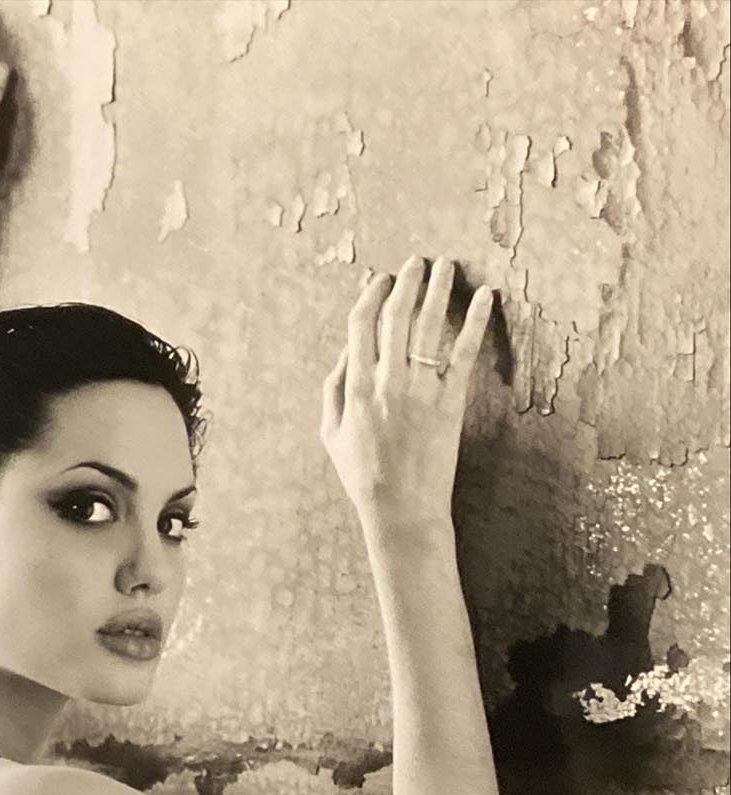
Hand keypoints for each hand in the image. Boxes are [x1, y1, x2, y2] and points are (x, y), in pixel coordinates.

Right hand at [319, 255, 493, 533]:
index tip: (382, 279)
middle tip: (418, 262)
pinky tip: (486, 296)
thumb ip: (333, 389)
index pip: (361, 325)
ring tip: (446, 265)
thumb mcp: (331, 435)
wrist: (400, 510)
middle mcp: (387, 382)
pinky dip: (475, 320)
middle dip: (407, 281)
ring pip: (429, 326)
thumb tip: (346, 351)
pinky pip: (464, 352)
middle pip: (397, 315)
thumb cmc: (363, 476)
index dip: (371, 295)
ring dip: (438, 289)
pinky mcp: (450, 403)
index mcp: (355, 387)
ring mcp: (420, 391)